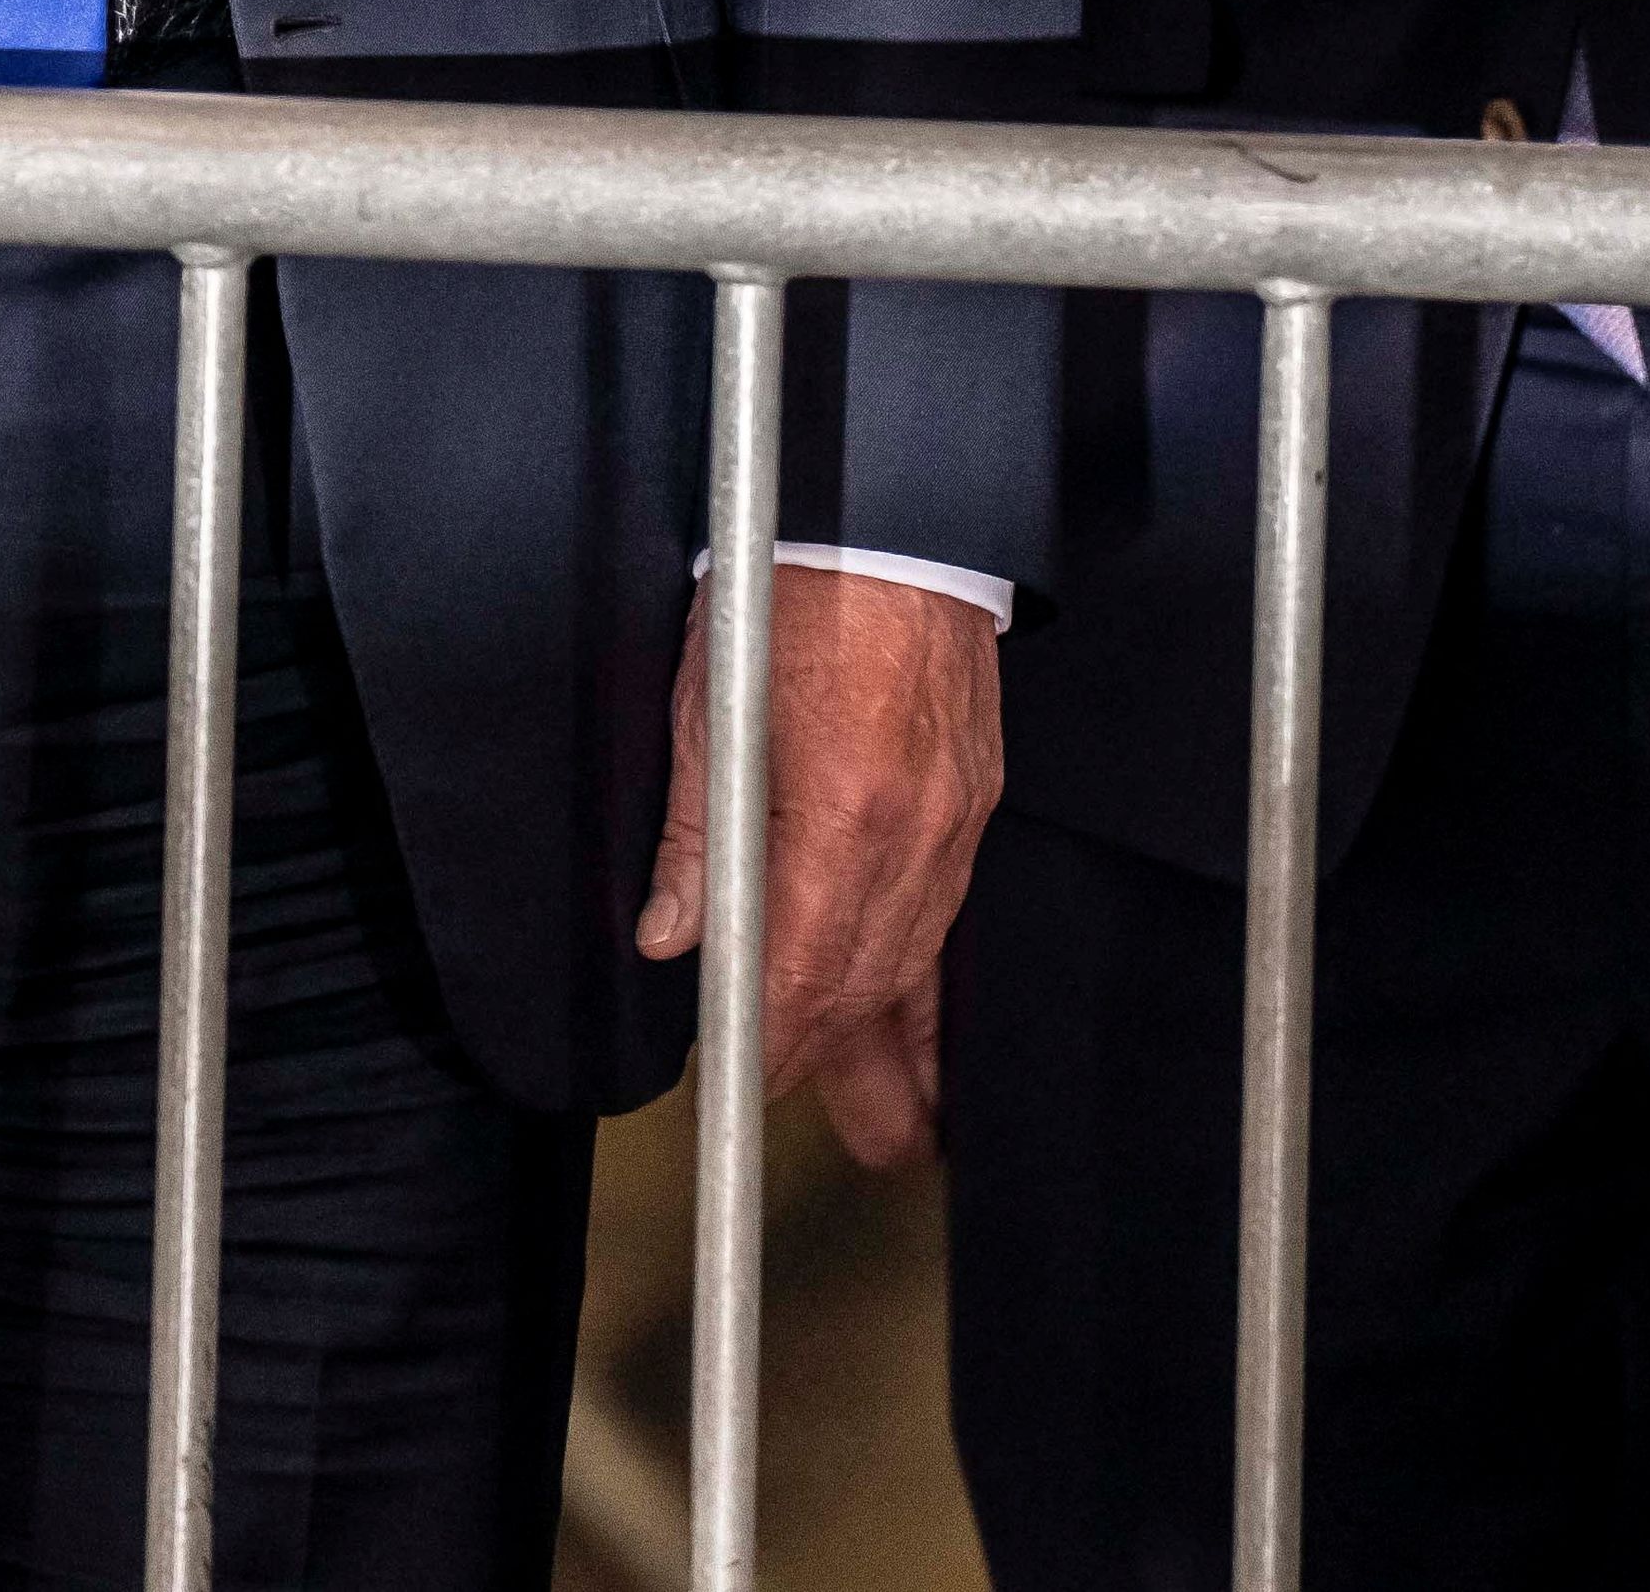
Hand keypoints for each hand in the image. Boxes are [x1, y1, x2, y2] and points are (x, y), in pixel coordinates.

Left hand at [634, 562, 1001, 1165]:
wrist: (887, 520)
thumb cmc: (790, 589)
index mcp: (840, 812)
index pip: (803, 970)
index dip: (774, 1039)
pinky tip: (921, 1008)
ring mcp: (956, 816)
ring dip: (896, 1033)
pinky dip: (927, 968)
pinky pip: (947, 908)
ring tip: (896, 1111)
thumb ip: (696, 836)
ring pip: (919, 955)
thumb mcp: (706, 704)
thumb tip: (674, 936)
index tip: (748, 1079)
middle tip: (836, 1128)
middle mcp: (913, 831)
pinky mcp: (975, 795)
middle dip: (844, 1062)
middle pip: (872, 981)